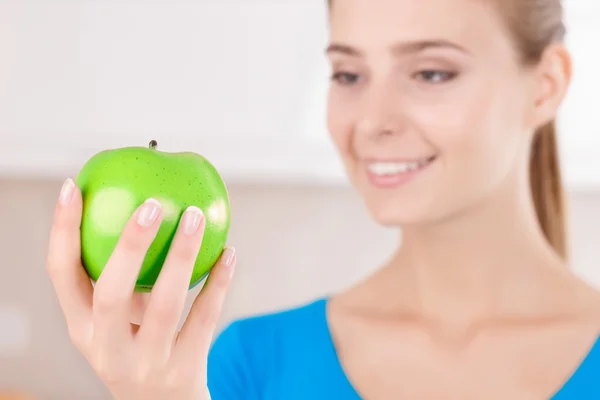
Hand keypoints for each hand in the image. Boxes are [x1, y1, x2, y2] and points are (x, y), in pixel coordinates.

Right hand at [46, 178, 234, 399]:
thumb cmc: (137, 347)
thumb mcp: (116, 322)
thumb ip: (120, 278)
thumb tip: (135, 208)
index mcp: (83, 328)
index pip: (61, 275)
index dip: (62, 230)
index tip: (72, 187)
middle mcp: (108, 348)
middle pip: (111, 294)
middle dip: (130, 246)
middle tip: (152, 203)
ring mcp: (148, 363)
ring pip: (166, 305)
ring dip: (182, 256)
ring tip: (195, 216)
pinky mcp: (185, 370)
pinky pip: (205, 317)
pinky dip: (218, 282)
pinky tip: (229, 251)